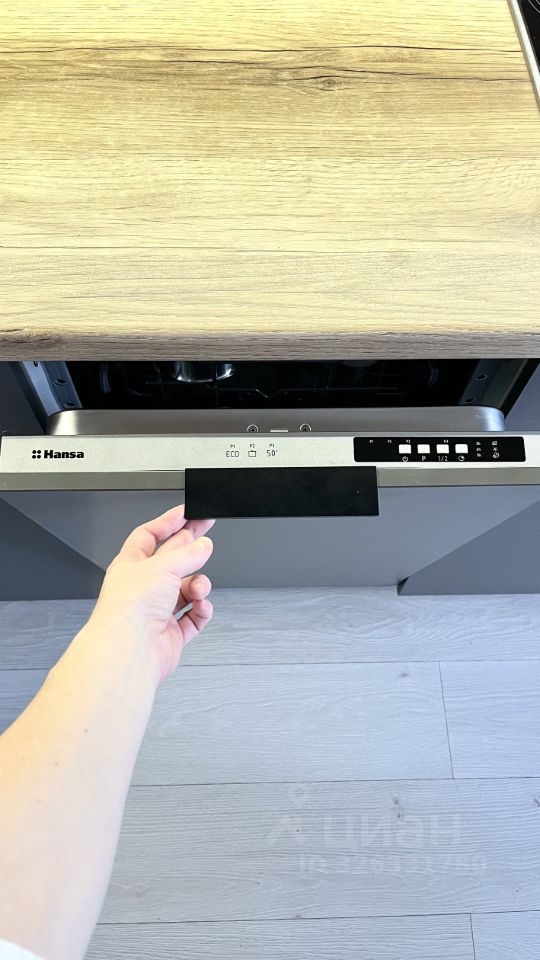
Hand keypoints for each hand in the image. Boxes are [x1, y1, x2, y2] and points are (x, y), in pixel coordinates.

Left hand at [88, 504, 214, 681]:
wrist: (130, 649)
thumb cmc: (130, 607)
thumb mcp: (163, 566)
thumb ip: (188, 554)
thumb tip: (203, 546)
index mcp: (131, 565)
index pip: (150, 536)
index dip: (168, 522)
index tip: (187, 513)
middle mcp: (143, 587)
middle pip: (172, 560)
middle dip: (191, 547)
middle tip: (208, 530)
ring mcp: (157, 610)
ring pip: (186, 590)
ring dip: (198, 586)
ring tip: (198, 588)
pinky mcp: (170, 633)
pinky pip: (193, 617)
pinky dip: (200, 611)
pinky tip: (200, 606)